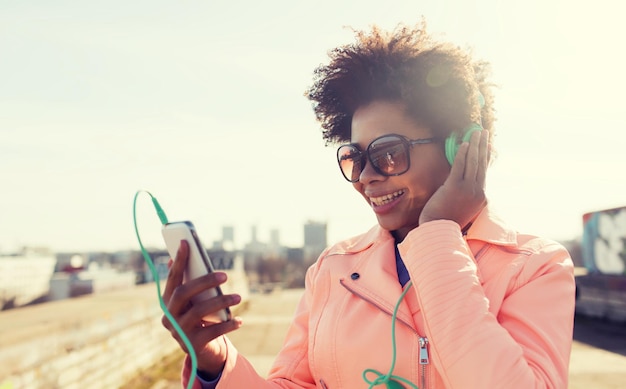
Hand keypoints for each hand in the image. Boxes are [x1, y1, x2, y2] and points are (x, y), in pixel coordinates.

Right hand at [161, 240, 242, 376]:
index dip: (179, 261)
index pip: (172, 278)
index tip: (186, 242)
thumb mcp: (194, 300)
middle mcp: (169, 316)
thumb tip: (180, 256)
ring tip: (238, 297)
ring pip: (198, 312)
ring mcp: (179, 331)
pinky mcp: (193, 345)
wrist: (201, 349)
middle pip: (183, 293)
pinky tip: (239, 320)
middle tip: (225, 275)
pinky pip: (212, 332)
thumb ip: (190, 282)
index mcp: (168, 301)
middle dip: (204, 281)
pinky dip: (227, 325)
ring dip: (221, 302)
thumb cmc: (199, 317)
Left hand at [419, 129, 488, 227]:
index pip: (484, 172)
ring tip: (476, 132)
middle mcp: (478, 192)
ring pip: (473, 162)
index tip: (487, 145)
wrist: (437, 230)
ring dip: (475, 145)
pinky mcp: (454, 187)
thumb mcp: (462, 208)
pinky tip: (464, 143)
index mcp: (481, 198)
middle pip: (481, 164)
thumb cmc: (446, 220)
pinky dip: (463, 154)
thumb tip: (462, 183)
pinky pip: (460, 166)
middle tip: (483, 132)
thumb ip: (466, 195)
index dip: (486, 156)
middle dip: (482, 145)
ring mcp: (467, 189)